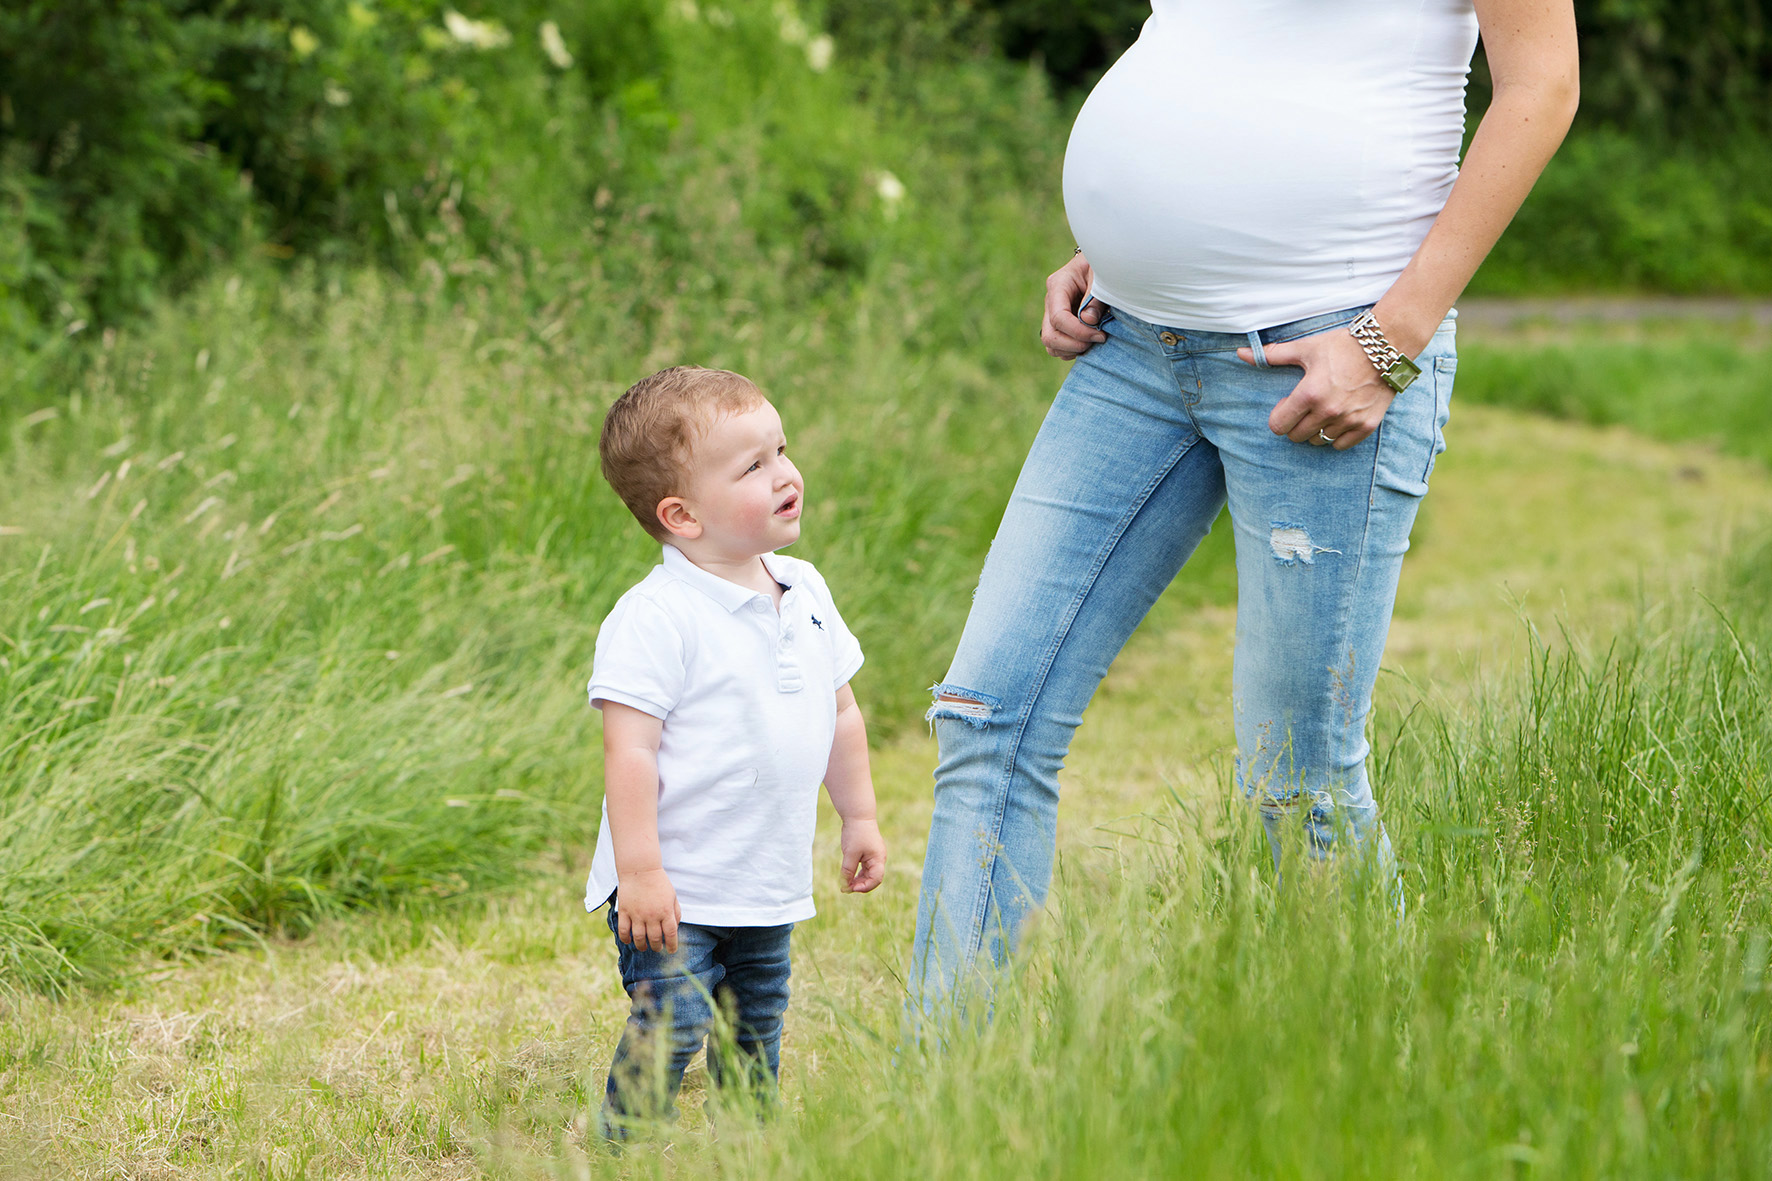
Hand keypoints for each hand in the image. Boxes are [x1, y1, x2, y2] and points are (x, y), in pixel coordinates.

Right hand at [615, 867, 680, 952]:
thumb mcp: (672, 896)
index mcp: (666, 911)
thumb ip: (675, 913)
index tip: (671, 950)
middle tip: (657, 948)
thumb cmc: (659, 882)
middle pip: (655, 938)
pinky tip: (629, 940)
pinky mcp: (624, 911)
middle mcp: (652, 915)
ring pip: (639, 938)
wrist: (640, 869)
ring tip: (644, 947)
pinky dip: (626, 939)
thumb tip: (674, 928)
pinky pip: (624, 930)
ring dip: (642, 946)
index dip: (672, 945)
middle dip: (657, 947)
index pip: (671, 934)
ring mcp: (637, 914)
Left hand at [839, 818, 885, 893]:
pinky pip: (865, 868)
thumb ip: (848, 870)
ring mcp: (874, 856)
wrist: (858, 816)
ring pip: (868, 874)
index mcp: (878, 859)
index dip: (864, 887)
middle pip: (872, 879)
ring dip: (858, 881)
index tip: (851, 888)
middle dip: (860, 885)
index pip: (876, 880)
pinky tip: (849, 876)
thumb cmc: (856, 833)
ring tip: (846, 884)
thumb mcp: (850, 854)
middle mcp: (879, 859)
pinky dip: (858, 874)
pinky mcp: (869, 853)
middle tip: (845, 889)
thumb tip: (845, 886)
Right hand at [1041, 252, 1106, 359]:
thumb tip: (1088, 321)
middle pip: (1049, 336)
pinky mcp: (1059, 324)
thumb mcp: (1102, 276)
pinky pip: (1058, 348)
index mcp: (1058, 285)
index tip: (1101, 335)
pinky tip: (1089, 342)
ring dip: (1073, 350)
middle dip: (1073, 345)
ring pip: (1051, 345)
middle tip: (1097, 341)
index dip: (1079, 332)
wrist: (1102, 262)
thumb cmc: (1103, 267)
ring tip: (1094, 342)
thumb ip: (1095, 298)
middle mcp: (1051, 301)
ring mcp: (1052, 314)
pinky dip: (1072, 351)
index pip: (1059, 317)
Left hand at [1239, 328, 1396, 449]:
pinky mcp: (1367, 425)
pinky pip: (1340, 445)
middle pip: (1295, 437)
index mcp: (1309, 394)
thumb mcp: (1305, 348)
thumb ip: (1272, 355)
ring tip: (1322, 411)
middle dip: (1295, 424)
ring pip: (1318, 441)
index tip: (1287, 404)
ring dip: (1315, 430)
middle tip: (1305, 407)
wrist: (1385, 346)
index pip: (1278, 426)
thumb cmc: (1342, 345)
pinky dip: (1336, 436)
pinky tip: (1338, 419)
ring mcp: (1348, 420)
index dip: (1279, 416)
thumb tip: (1241, 354)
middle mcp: (1328, 411)